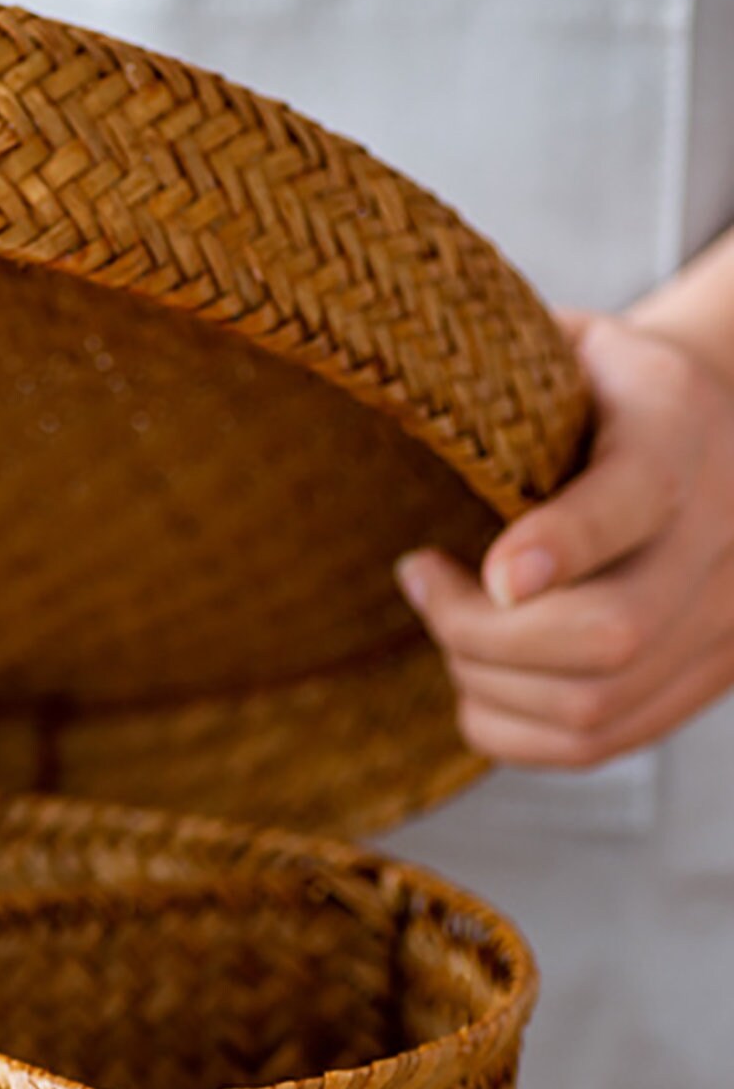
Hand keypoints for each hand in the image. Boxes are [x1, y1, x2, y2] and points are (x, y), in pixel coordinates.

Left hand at [397, 313, 733, 768]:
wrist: (716, 426)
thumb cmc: (599, 386)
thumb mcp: (562, 344)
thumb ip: (497, 365)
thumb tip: (388, 380)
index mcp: (679, 425)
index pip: (637, 496)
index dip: (562, 543)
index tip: (487, 569)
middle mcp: (724, 531)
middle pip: (609, 632)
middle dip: (479, 632)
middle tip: (424, 579)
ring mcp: (725, 618)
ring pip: (592, 704)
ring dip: (483, 680)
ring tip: (447, 619)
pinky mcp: (703, 679)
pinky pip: (595, 744)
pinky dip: (509, 727)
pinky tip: (477, 672)